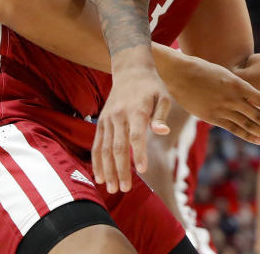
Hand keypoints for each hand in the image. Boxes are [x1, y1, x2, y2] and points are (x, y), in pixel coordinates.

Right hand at [92, 46, 171, 192]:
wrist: (130, 70)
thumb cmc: (152, 86)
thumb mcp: (163, 96)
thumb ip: (161, 115)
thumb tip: (163, 131)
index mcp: (136, 110)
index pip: (135, 135)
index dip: (139, 153)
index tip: (143, 170)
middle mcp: (118, 116)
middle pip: (117, 147)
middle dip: (120, 169)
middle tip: (124, 189)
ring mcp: (107, 119)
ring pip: (104, 148)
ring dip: (107, 170)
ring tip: (111, 188)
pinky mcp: (101, 122)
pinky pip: (96, 144)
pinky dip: (96, 161)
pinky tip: (100, 176)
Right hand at [167, 54, 259, 145]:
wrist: (179, 74)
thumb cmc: (203, 70)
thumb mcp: (226, 73)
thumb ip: (239, 85)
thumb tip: (252, 93)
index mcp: (239, 84)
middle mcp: (233, 98)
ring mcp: (223, 109)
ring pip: (249, 124)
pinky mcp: (212, 117)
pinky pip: (233, 129)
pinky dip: (248, 135)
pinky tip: (259, 140)